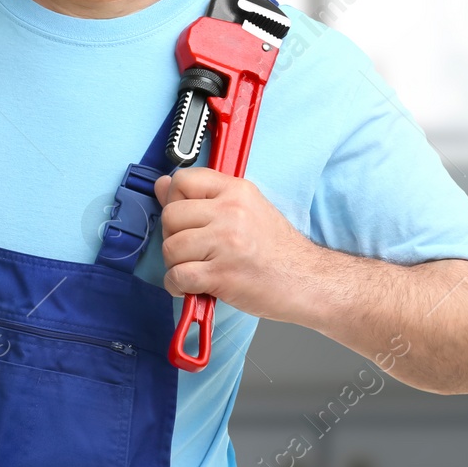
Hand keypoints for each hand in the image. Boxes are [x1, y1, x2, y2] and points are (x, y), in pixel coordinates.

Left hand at [155, 167, 316, 322]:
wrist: (306, 280)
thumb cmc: (277, 249)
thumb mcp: (247, 209)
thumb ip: (204, 197)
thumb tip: (161, 186)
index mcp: (236, 191)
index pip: (183, 180)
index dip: (175, 200)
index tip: (186, 218)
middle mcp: (231, 212)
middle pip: (171, 216)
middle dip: (174, 237)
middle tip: (194, 250)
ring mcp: (226, 243)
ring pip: (170, 248)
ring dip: (177, 265)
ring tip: (197, 269)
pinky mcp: (222, 274)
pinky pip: (177, 276)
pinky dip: (178, 286)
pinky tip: (194, 286)